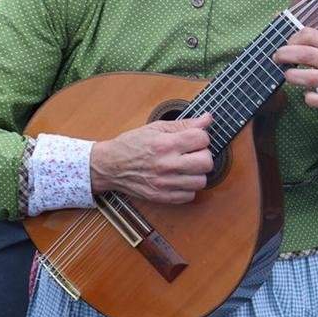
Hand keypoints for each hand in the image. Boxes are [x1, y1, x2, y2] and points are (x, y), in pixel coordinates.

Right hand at [90, 113, 214, 205]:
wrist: (110, 166)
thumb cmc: (132, 144)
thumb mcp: (155, 128)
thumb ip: (184, 124)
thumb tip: (207, 119)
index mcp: (165, 144)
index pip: (202, 138)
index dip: (201, 137)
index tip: (194, 138)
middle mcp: (166, 165)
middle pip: (206, 162)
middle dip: (203, 155)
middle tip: (193, 153)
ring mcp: (165, 183)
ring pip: (201, 181)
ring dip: (197, 173)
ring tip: (186, 167)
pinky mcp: (162, 197)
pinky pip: (190, 196)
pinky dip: (188, 188)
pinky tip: (179, 179)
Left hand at [275, 27, 317, 114]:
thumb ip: (312, 45)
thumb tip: (284, 44)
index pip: (310, 35)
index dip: (293, 39)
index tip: (286, 45)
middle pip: (307, 55)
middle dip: (286, 55)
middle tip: (276, 59)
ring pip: (311, 77)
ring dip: (293, 75)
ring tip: (288, 76)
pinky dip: (309, 98)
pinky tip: (306, 95)